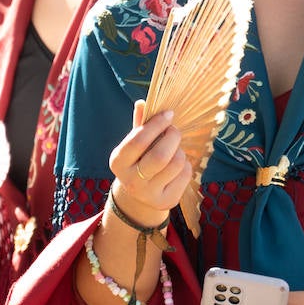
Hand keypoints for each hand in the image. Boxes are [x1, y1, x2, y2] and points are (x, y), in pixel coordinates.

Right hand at [106, 100, 189, 225]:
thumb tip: (143, 102)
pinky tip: (178, 165)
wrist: (139, 195)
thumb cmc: (139, 159)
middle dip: (173, 137)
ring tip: (175, 149)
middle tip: (174, 130)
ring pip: (176, 164)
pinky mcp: (165, 202)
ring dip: (180, 151)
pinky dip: (186, 165)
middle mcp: (130, 181)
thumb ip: (139, 124)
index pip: (138, 140)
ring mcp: (148, 194)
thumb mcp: (134, 143)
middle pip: (160, 156)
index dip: (156, 124)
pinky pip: (185, 175)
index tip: (169, 114)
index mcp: (118, 161)